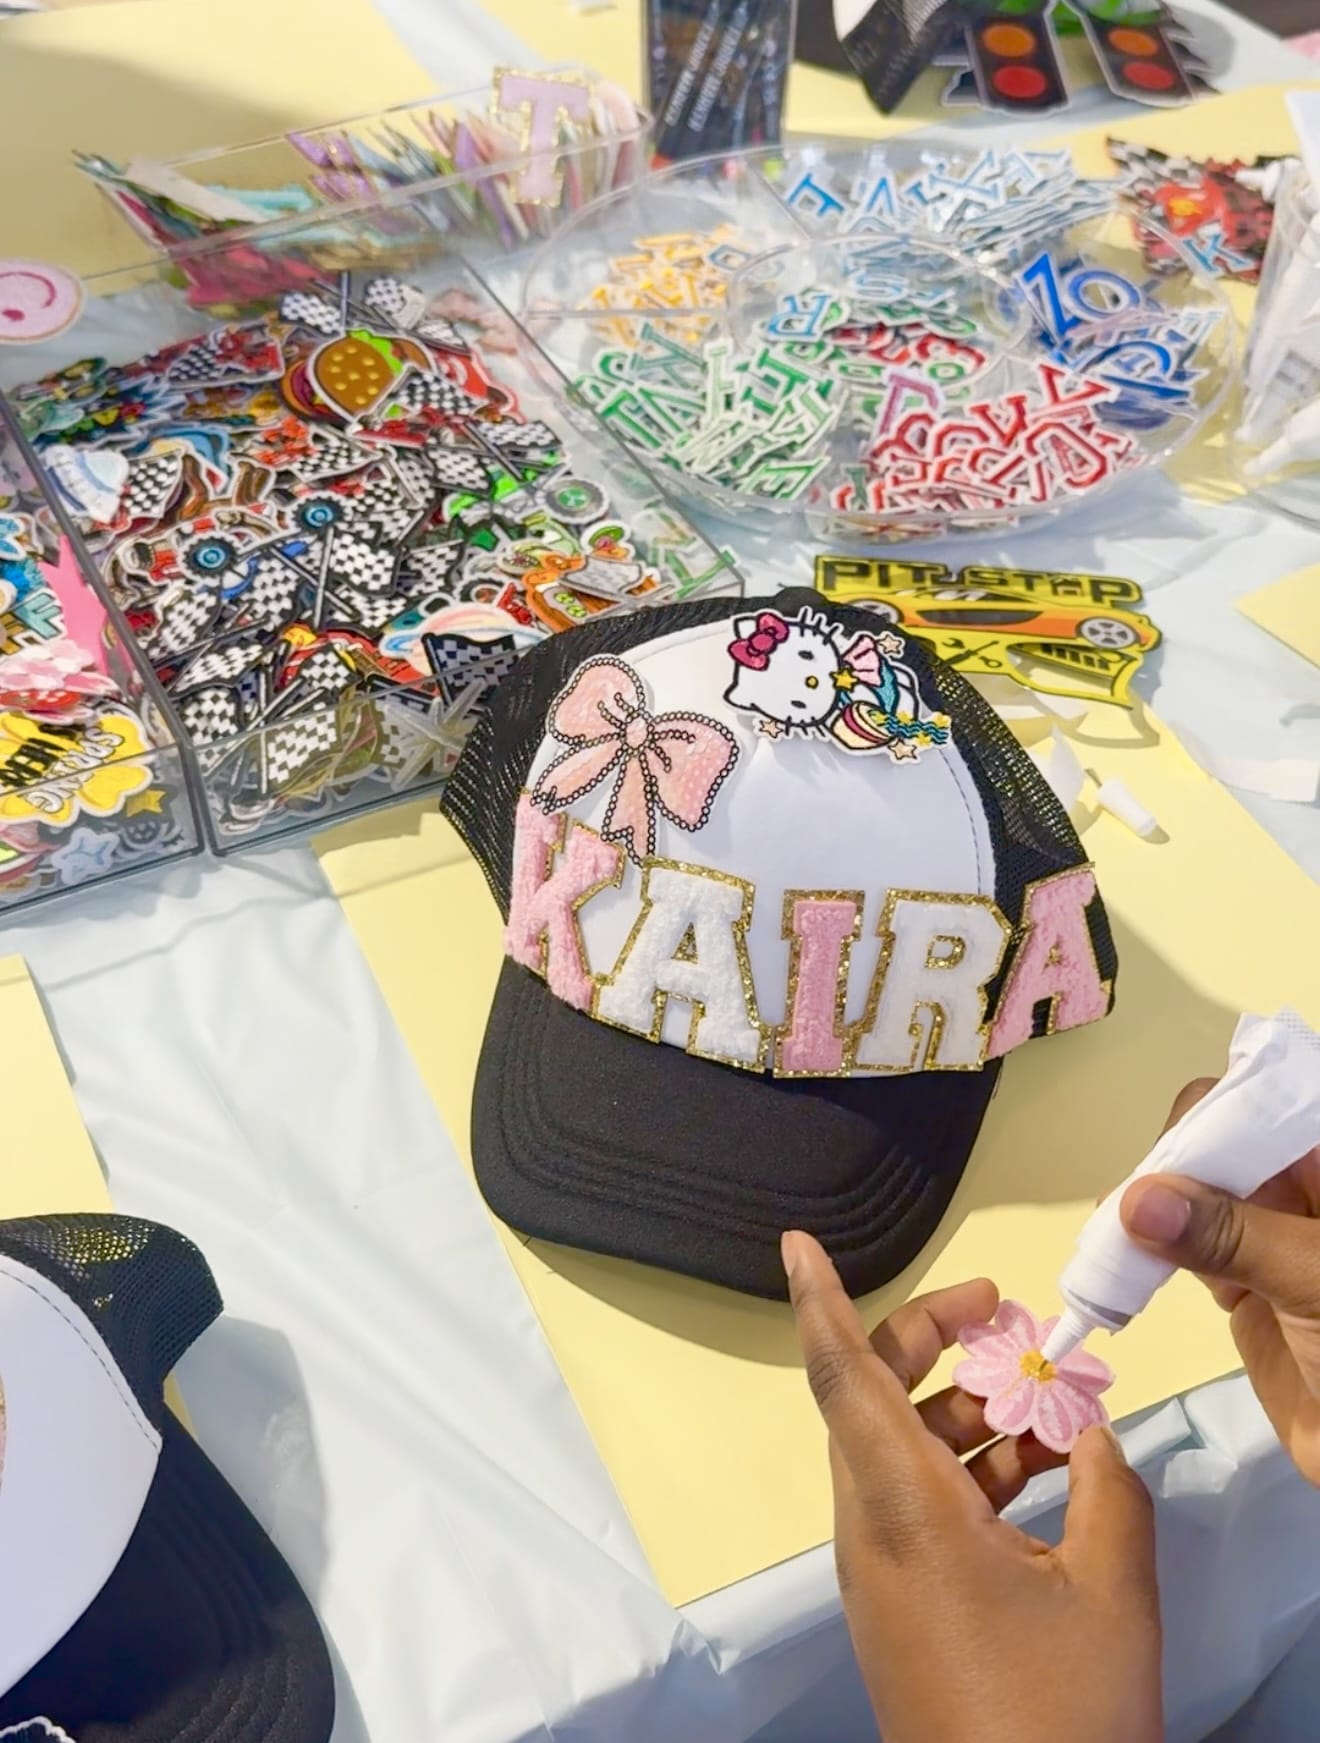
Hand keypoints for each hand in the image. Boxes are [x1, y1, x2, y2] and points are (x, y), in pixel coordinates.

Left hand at [783, 1230, 1160, 1742]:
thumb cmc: (1053, 1716)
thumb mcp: (1110, 1595)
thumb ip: (1107, 1494)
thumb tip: (1093, 1437)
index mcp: (905, 1509)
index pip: (843, 1377)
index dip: (817, 1301)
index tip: (796, 1242)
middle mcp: (873, 1526)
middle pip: (876, 1396)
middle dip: (935, 1339)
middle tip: (1003, 1311)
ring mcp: (882, 1567)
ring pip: (903, 1447)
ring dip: (968, 1408)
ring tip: (1050, 1399)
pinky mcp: (902, 1600)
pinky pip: (920, 1498)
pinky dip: (970, 1466)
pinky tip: (1043, 1470)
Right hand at [1122, 1079, 1319, 1484]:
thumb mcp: (1318, 1280)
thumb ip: (1233, 1236)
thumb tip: (1134, 1199)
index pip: (1260, 1104)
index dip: (1210, 1117)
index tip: (1170, 1162)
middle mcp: (1300, 1190)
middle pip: (1216, 1144)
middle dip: (1169, 1164)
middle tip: (1130, 1209)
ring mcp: (1271, 1238)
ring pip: (1194, 1197)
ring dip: (1148, 1210)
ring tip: (1109, 1239)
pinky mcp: (1246, 1286)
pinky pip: (1185, 1251)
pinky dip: (1146, 1255)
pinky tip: (1115, 1268)